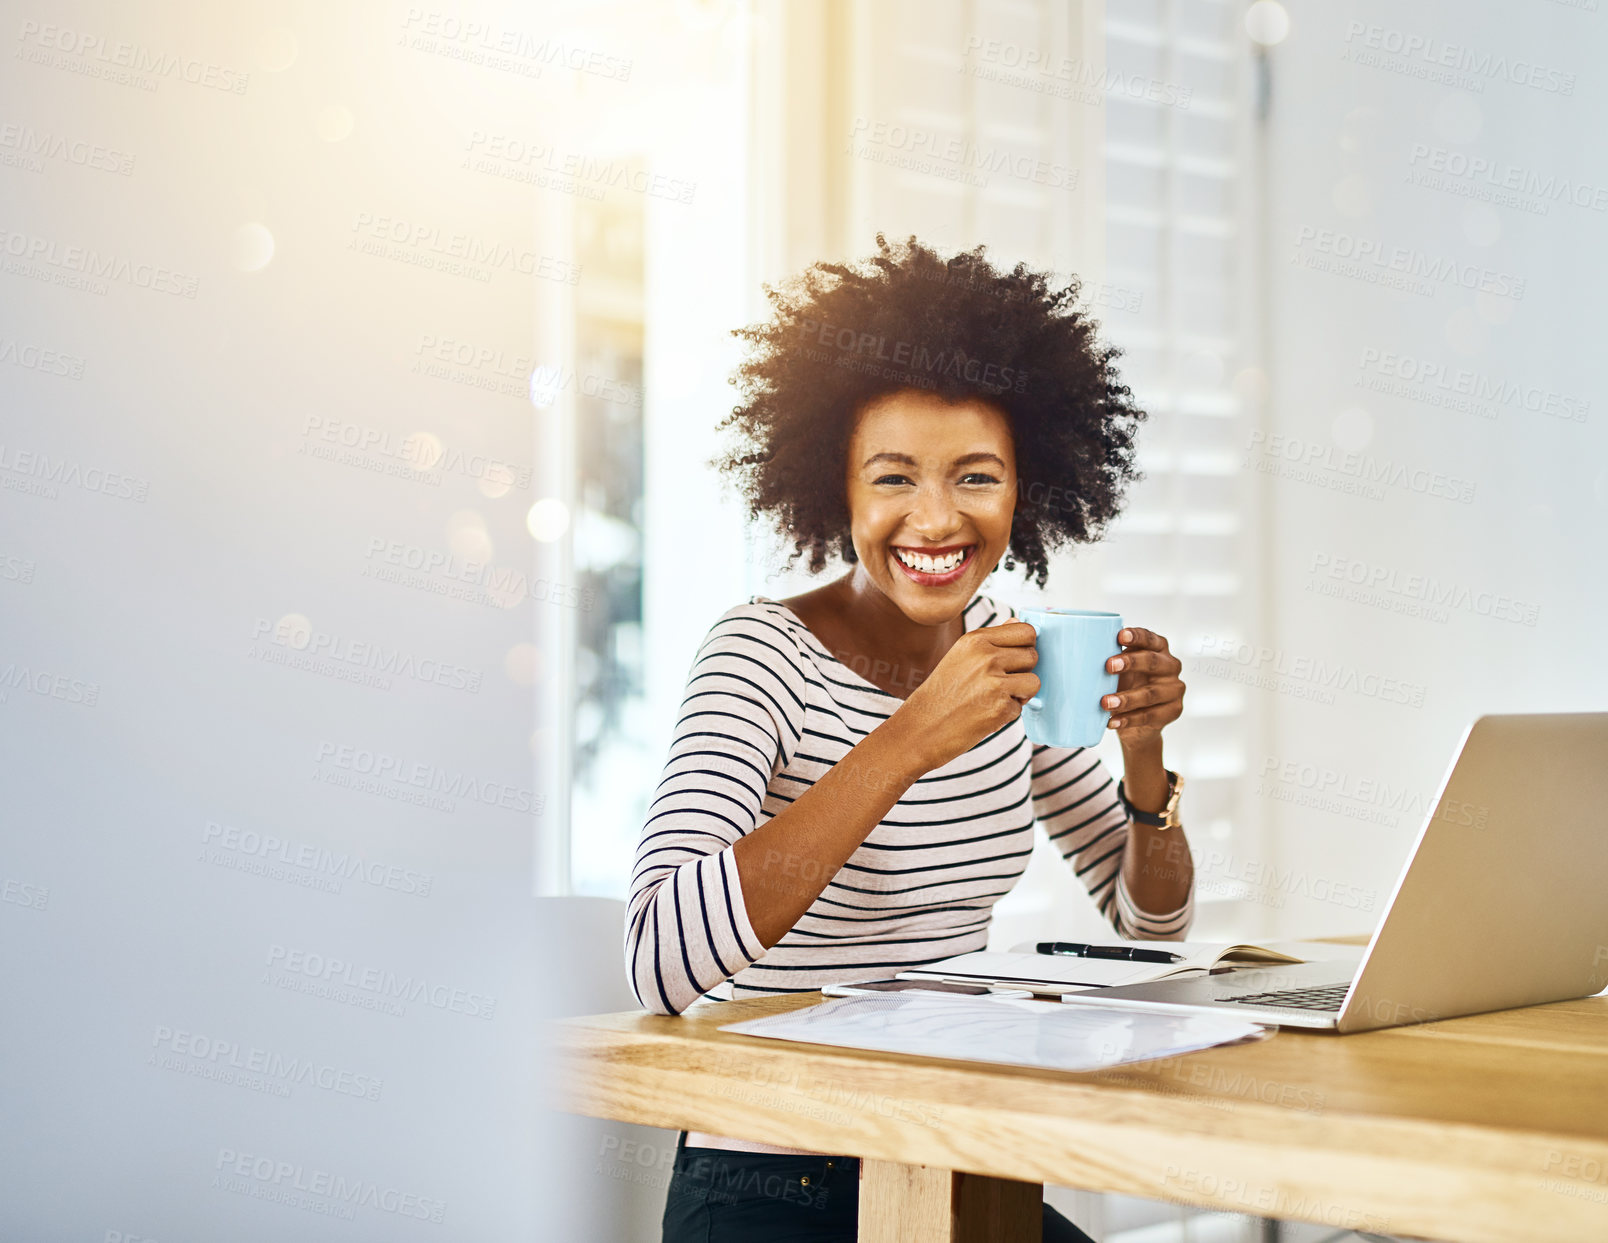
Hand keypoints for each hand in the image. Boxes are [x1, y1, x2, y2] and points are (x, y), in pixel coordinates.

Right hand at [892, 621, 1038, 770]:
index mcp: (975, 640)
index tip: (1015, 658)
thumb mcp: (960, 656)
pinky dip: (1007, 714)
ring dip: (1020, 694)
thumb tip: (1017, 623)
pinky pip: (1021, 707)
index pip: (1025, 631)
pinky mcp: (1000, 708)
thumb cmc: (939, 696)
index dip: (1026, 646)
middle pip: (1033, 655)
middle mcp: (986, 657)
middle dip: (1023, 671)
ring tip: (994, 698)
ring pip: (1034, 681)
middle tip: (1000, 683)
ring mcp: (994, 682)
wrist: (921, 729)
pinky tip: (985, 714)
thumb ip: (992, 640)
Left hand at [1102, 627, 1184, 746]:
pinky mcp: (1173, 710)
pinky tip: (1111, 721)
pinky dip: (1128, 719)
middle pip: (1153, 661)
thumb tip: (1072, 651)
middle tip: (1108, 666)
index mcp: (1158, 648)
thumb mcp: (1119, 668)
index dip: (1136, 636)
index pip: (1150, 638)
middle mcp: (1170, 665)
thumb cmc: (1125, 684)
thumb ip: (1108, 658)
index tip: (1119, 636)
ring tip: (1105, 703)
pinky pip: (1150, 716)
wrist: (1138, 720)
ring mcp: (1174, 689)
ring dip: (1126, 698)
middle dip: (1130, 662)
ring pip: (1150, 693)